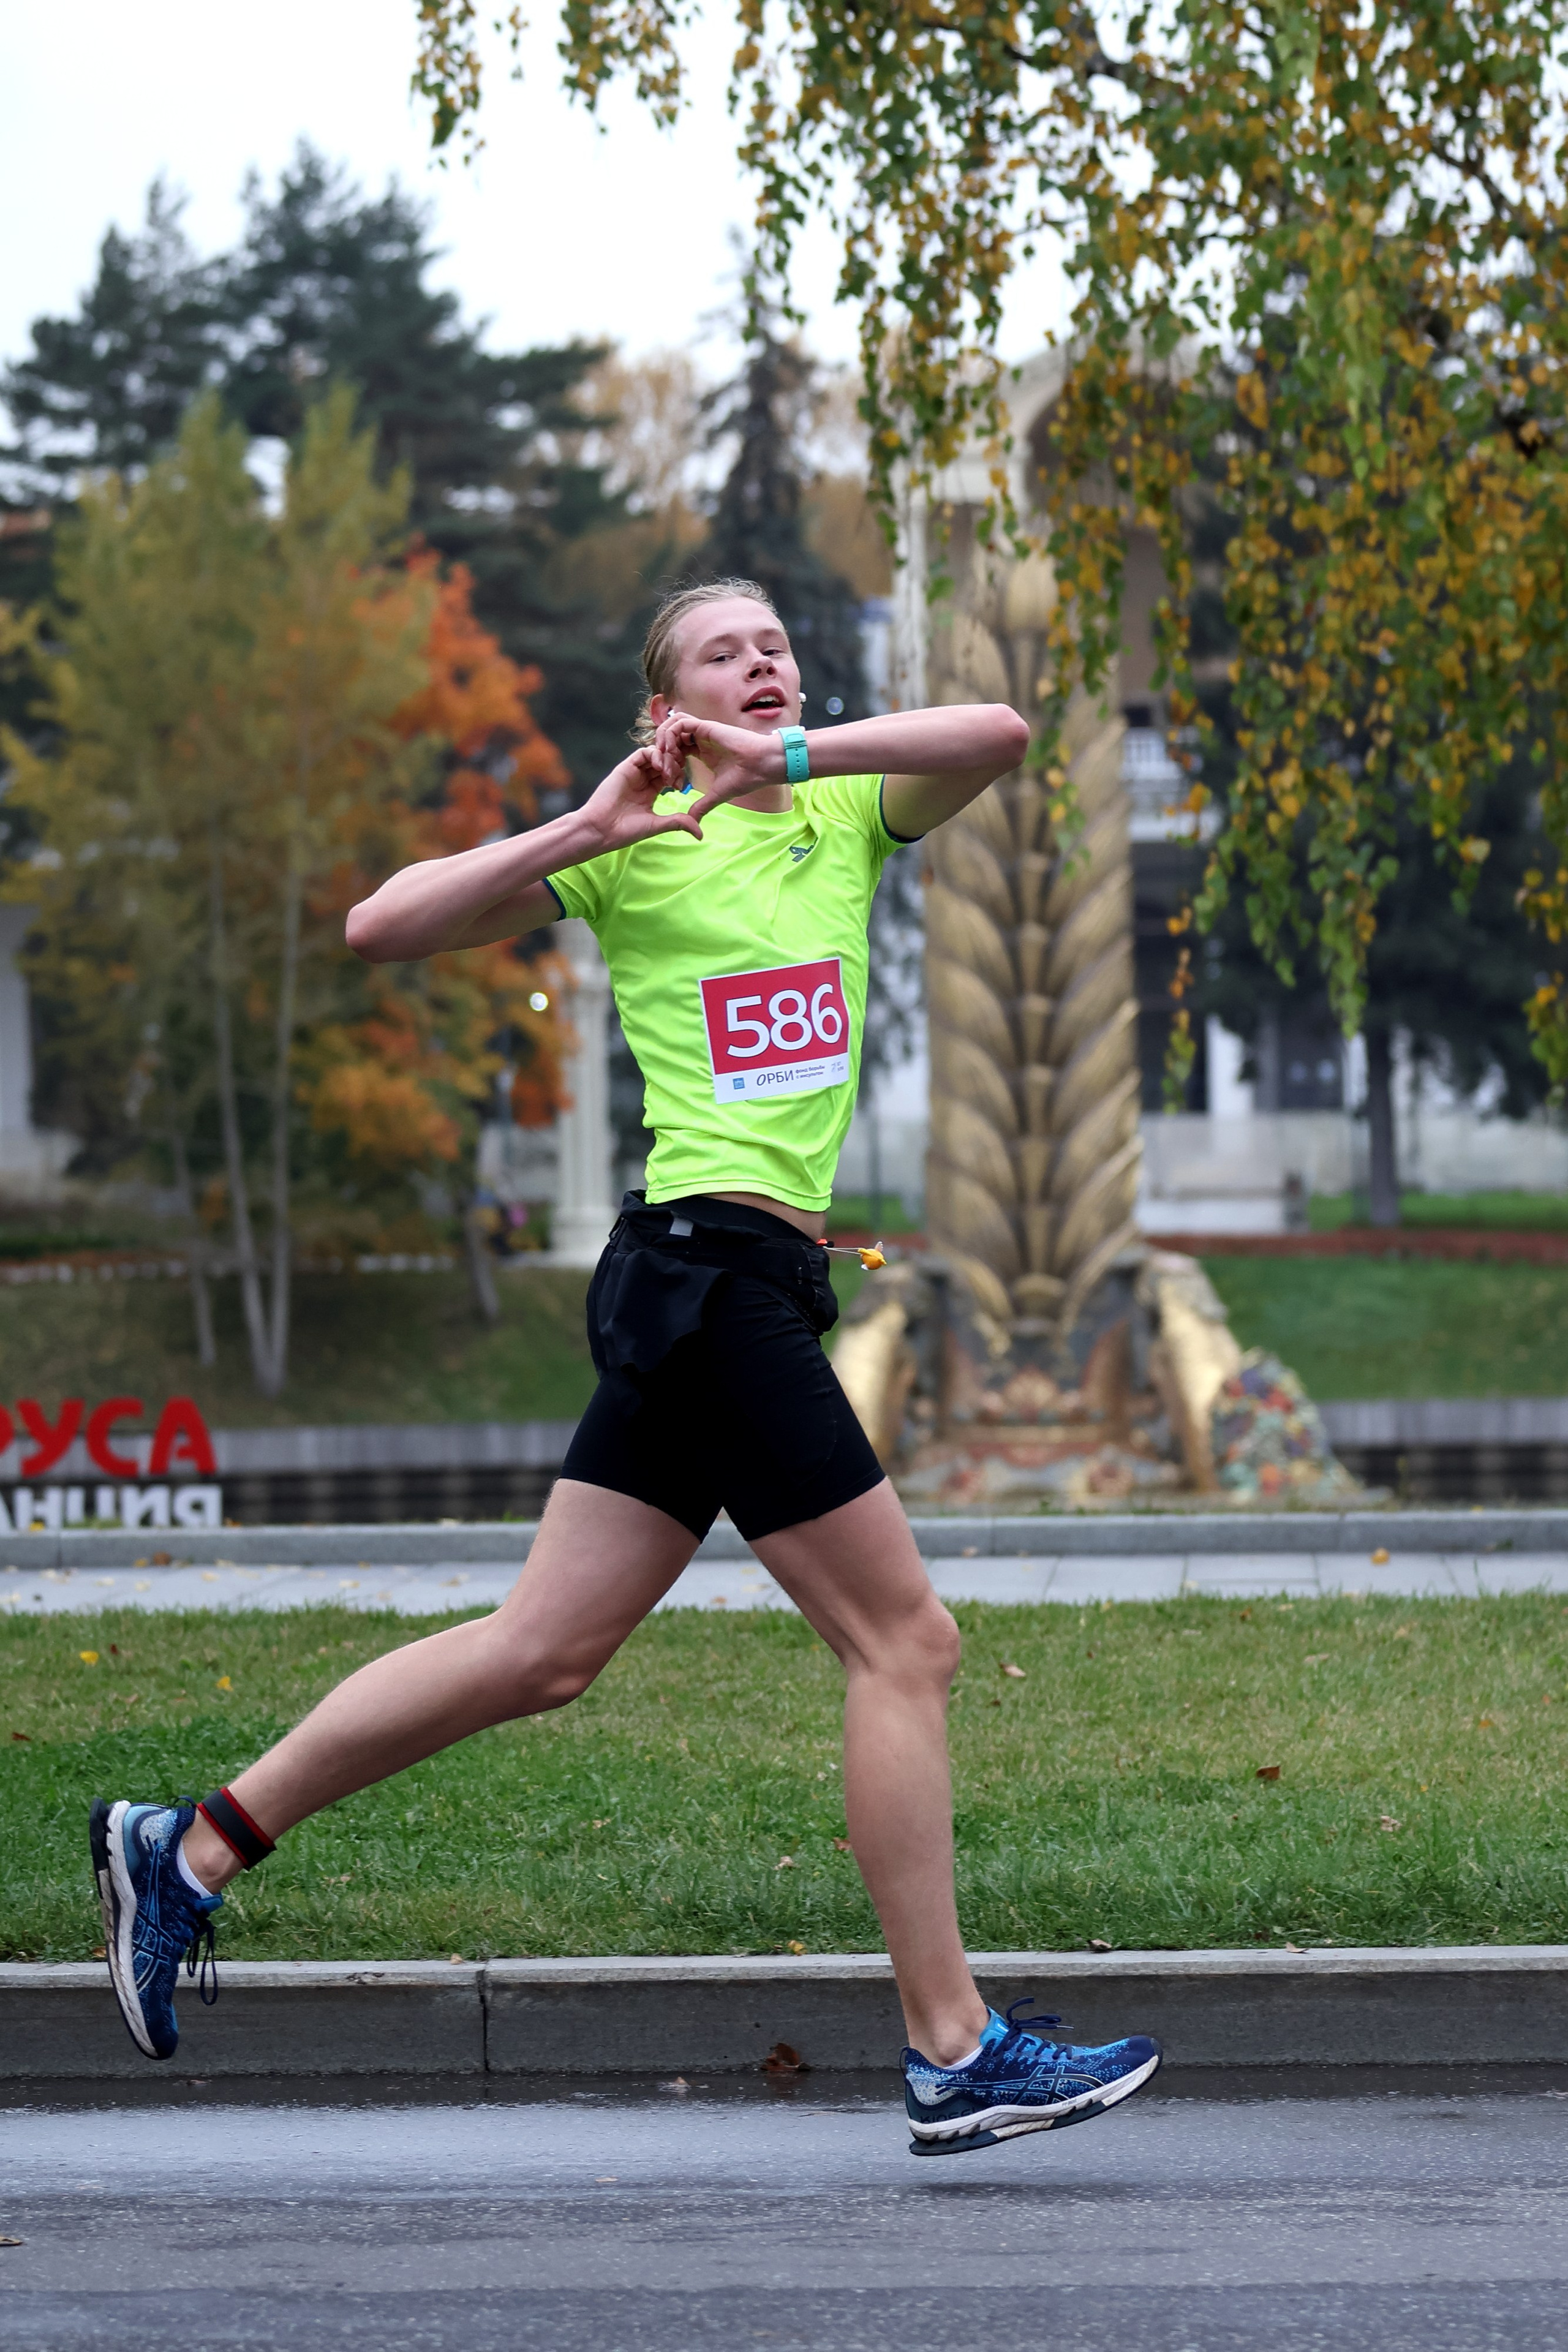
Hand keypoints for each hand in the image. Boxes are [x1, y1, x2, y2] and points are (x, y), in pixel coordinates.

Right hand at [577, 738, 700, 852]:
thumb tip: (700, 833)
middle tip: (678, 776)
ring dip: (666, 760)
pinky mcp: (625, 767)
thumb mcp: (657, 825)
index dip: (679, 776)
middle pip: (664, 762)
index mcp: (650, 792)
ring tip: (670, 772)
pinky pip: (642, 753)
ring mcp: (634, 773)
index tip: (683, 786)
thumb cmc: (626, 831)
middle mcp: (643, 780)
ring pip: (655, 755)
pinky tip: (660, 766)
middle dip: (675, 765)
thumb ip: (678, 822)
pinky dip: (654, 755)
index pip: (669, 775)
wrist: (602, 830)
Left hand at [654, 711, 783, 820]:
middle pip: (671, 739)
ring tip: (665, 759)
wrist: (762, 766)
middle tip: (665, 773)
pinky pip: (680, 722)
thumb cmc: (746, 777)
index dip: (670, 766)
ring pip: (672, 726)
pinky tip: (671, 750)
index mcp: (702, 752)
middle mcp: (700, 740)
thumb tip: (692, 822)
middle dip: (663, 755)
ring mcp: (702, 732)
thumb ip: (702, 806)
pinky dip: (670, 734)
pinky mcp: (705, 726)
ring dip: (663, 740)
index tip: (674, 784)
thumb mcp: (717, 795)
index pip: (676, 751)